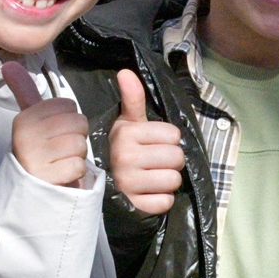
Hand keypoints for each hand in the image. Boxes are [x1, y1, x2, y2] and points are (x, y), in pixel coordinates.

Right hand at [4, 61, 88, 186]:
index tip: (54, 132)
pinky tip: (61, 175)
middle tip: (60, 150)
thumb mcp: (32, 122)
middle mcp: (26, 135)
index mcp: (25, 118)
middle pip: (78, 123)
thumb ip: (25, 92)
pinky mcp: (47, 177)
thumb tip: (9, 64)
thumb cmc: (38, 152)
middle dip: (76, 137)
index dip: (69, 119)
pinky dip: (75, 173)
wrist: (30, 193)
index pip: (68, 105)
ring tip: (60, 162)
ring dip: (76, 156)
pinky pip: (79, 166)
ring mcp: (35, 157)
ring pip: (80, 144)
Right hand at [109, 69, 184, 214]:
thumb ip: (133, 98)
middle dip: (170, 161)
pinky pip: (165, 202)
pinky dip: (161, 200)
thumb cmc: (122, 147)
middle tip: (154, 162)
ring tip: (151, 177)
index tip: (153, 143)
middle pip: (177, 158)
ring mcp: (128, 183)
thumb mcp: (127, 122)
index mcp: (127, 133)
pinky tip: (148, 193)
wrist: (101, 180)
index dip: (168, 140)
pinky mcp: (134, 205)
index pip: (174, 135)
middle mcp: (126, 157)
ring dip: (167, 181)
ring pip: (174, 180)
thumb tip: (125, 72)